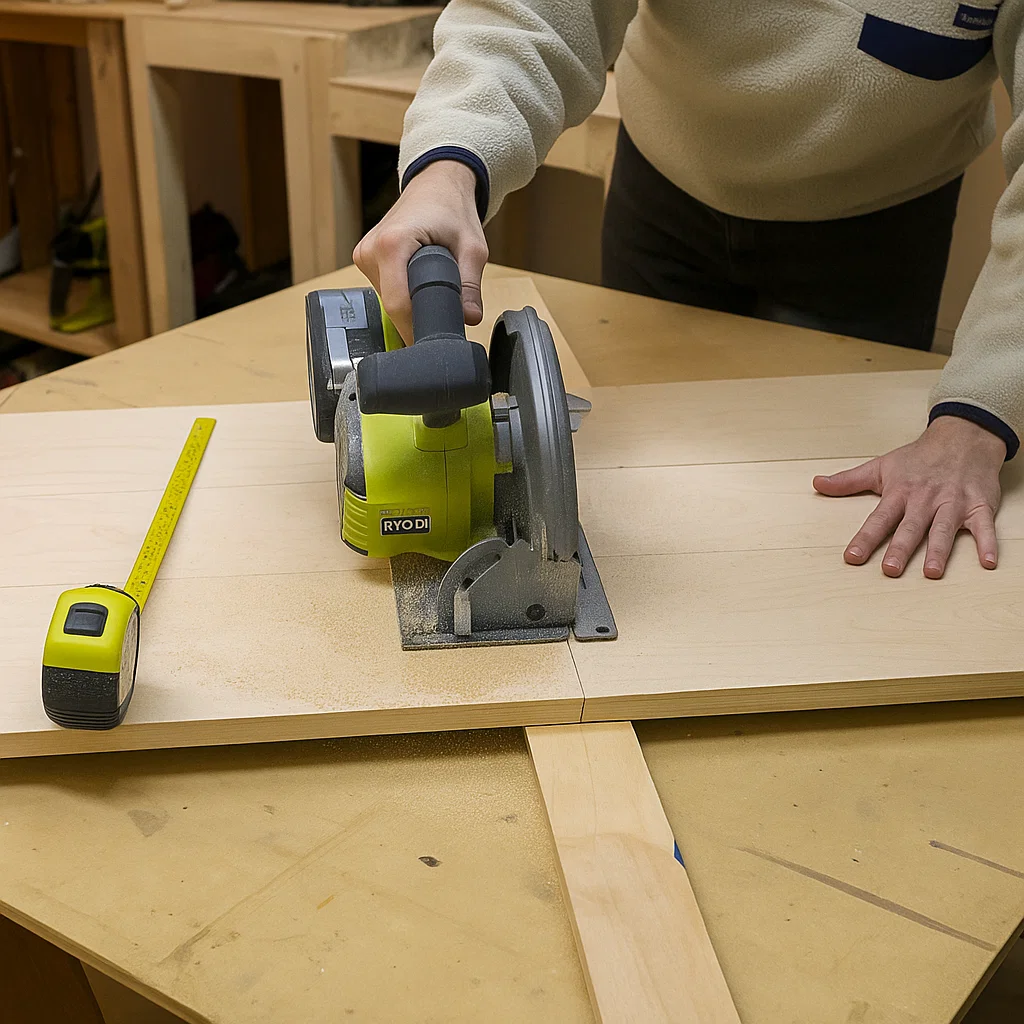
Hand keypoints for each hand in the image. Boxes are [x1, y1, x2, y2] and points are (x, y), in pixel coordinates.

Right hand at [353, 160, 487, 343]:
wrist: (435, 185)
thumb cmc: (452, 210)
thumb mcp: (472, 248)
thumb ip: (470, 286)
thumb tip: (470, 318)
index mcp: (392, 244)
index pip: (398, 305)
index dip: (419, 326)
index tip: (437, 335)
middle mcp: (370, 250)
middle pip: (392, 306)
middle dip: (418, 314)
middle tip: (444, 305)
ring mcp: (364, 255)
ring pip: (387, 301)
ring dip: (411, 301)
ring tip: (431, 281)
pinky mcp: (365, 259)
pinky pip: (384, 290)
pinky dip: (403, 291)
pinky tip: (417, 277)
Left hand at [812, 416, 1004, 578]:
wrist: (963, 436)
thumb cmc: (919, 457)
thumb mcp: (880, 466)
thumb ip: (848, 481)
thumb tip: (817, 483)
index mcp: (900, 493)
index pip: (879, 519)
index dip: (865, 538)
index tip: (852, 557)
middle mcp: (925, 499)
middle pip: (911, 527)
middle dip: (900, 548)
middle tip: (890, 570)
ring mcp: (953, 503)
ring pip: (944, 529)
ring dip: (938, 550)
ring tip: (931, 572)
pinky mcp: (979, 505)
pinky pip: (985, 527)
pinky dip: (988, 544)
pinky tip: (987, 563)